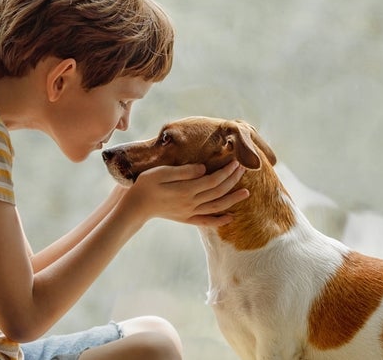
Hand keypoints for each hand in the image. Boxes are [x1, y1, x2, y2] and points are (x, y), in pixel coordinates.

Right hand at [119, 160, 248, 226]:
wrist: (135, 207)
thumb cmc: (145, 185)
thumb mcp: (161, 172)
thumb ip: (183, 171)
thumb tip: (203, 169)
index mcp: (186, 190)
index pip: (213, 180)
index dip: (226, 171)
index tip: (236, 161)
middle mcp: (191, 203)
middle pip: (218, 191)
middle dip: (233, 180)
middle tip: (244, 169)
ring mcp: (189, 213)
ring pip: (216, 207)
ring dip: (232, 199)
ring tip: (246, 192)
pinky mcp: (186, 219)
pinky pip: (206, 221)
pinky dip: (220, 221)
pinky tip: (230, 218)